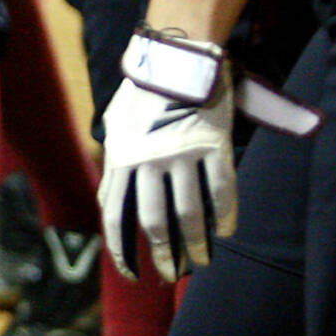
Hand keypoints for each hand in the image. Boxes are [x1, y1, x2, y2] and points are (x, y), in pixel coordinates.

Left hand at [99, 41, 237, 281]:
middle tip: (172, 275)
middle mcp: (149, 161)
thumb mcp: (116, 129)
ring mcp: (182, 154)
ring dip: (198, 244)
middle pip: (156, 222)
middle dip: (165, 255)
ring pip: (191, 213)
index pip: (116, 216)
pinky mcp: (213, 146)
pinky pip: (221, 191)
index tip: (133, 274)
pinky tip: (226, 232)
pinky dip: (225, 216)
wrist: (175, 59)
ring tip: (203, 261)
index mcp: (122, 159)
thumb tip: (109, 203)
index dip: (123, 250)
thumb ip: (115, 166)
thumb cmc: (142, 96)